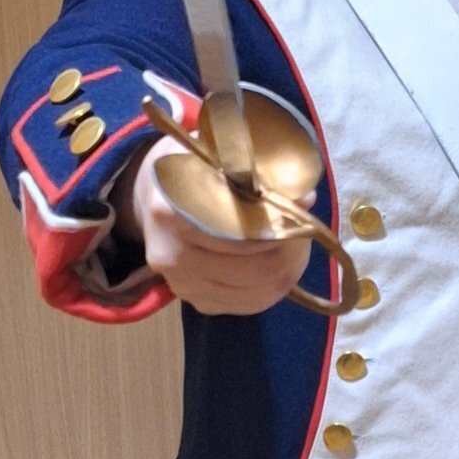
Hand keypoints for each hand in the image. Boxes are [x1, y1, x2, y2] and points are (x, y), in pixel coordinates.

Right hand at [112, 136, 312, 316]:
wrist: (152, 197)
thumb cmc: (190, 168)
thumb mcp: (214, 153)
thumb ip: (256, 172)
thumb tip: (305, 198)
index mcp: (171, 212)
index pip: (241, 232)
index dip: (279, 225)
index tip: (302, 211)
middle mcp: (170, 256)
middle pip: (254, 267)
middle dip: (290, 251)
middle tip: (306, 231)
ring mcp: (180, 285)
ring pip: (257, 291)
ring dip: (287, 270)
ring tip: (296, 246)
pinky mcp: (194, 301)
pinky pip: (248, 305)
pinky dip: (272, 287)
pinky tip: (279, 265)